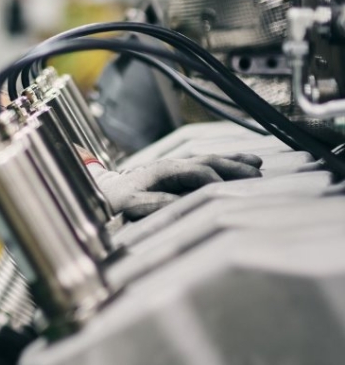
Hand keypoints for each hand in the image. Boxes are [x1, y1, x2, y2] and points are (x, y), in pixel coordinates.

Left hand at [89, 153, 261, 219]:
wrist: (106, 189)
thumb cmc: (118, 198)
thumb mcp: (132, 204)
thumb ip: (155, 204)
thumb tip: (180, 205)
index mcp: (165, 170)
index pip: (199, 172)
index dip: (216, 181)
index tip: (233, 193)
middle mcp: (174, 164)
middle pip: (209, 161)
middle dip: (234, 166)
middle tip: (259, 174)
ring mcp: (177, 166)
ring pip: (210, 159)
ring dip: (233, 161)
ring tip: (257, 162)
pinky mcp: (179, 171)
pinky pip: (206, 164)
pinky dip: (225, 162)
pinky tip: (240, 162)